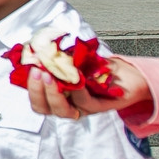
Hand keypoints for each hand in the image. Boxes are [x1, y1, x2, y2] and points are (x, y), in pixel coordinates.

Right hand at [27, 56, 150, 120]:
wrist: (127, 75)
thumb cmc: (98, 68)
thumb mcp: (74, 61)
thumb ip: (57, 59)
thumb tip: (36, 48)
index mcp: (58, 97)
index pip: (38, 101)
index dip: (31, 89)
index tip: (31, 70)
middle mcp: (68, 106)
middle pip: (45, 109)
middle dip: (38, 91)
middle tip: (38, 72)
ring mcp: (82, 109)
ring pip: (62, 111)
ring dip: (53, 93)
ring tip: (50, 75)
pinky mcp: (99, 108)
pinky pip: (84, 104)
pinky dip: (77, 92)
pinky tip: (75, 80)